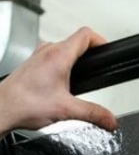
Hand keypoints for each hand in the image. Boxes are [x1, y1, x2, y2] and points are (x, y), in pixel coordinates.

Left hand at [0, 27, 116, 134]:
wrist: (2, 109)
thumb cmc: (25, 105)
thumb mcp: (67, 111)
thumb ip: (94, 114)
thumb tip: (111, 120)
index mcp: (58, 56)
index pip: (86, 35)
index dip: (101, 41)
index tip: (108, 52)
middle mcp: (48, 51)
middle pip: (77, 41)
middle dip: (91, 53)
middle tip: (99, 67)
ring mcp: (39, 55)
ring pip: (65, 48)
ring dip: (76, 59)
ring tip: (83, 74)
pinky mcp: (33, 63)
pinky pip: (54, 56)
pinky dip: (64, 64)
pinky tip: (64, 82)